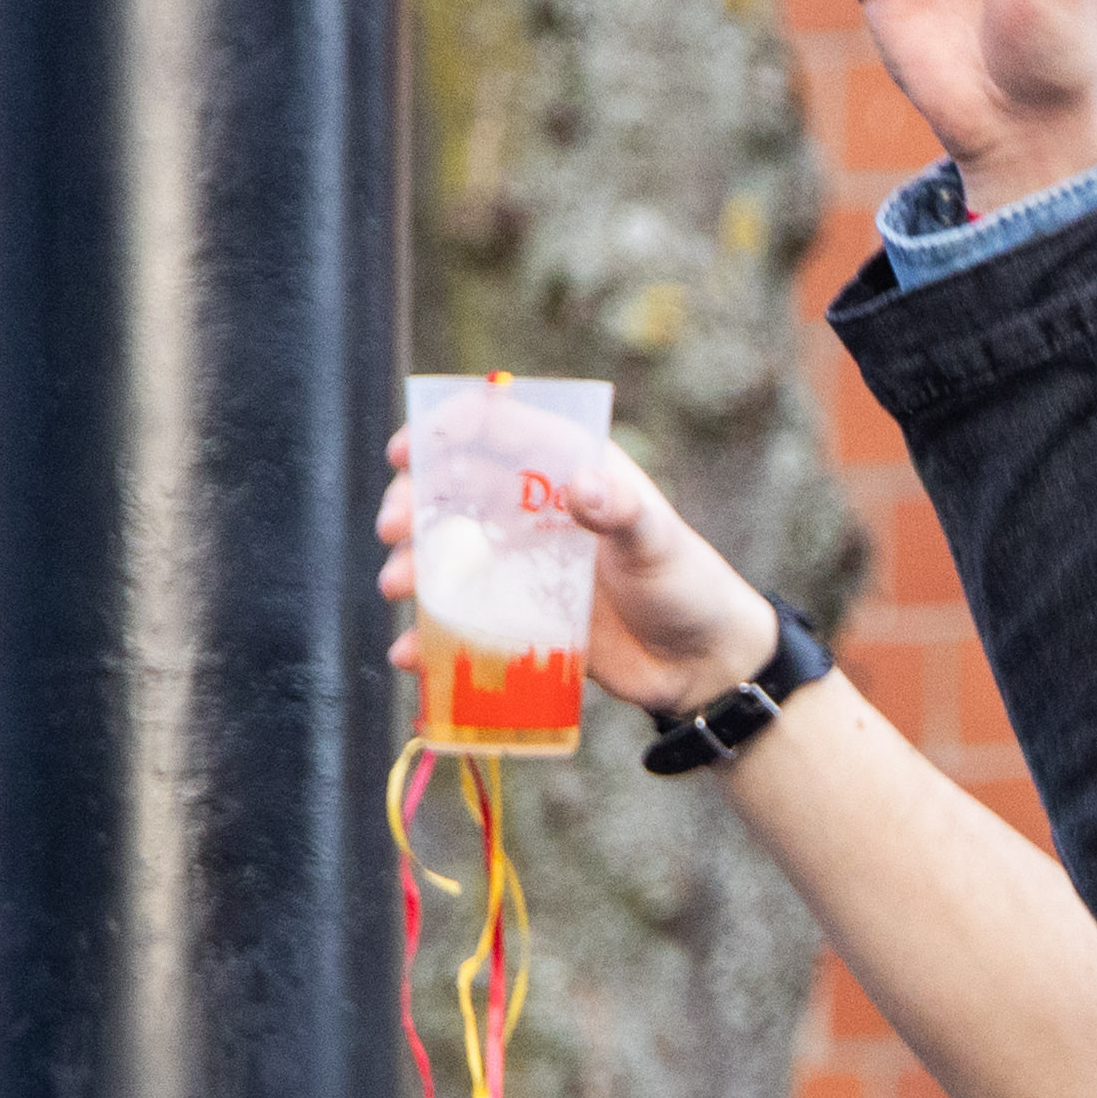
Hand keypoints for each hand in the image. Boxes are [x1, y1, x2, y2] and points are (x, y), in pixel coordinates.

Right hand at [376, 427, 781, 715]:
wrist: (704, 665)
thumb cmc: (691, 588)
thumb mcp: (659, 543)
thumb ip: (623, 511)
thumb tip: (582, 485)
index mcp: (571, 472)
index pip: (496, 432)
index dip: (443, 432)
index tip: (403, 453)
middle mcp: (539, 513)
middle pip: (455, 491)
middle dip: (412, 504)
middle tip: (392, 529)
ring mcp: (526, 566)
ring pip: (450, 554)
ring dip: (414, 566)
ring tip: (398, 588)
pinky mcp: (522, 618)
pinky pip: (464, 620)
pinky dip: (432, 635)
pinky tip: (411, 651)